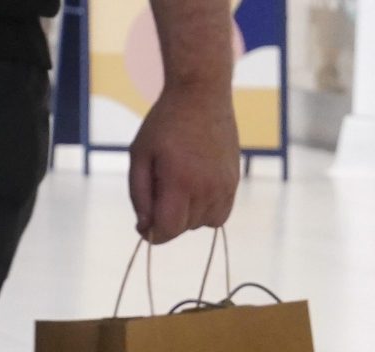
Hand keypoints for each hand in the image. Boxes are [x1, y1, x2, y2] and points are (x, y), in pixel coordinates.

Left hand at [128, 83, 239, 243]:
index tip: (142, 224)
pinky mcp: (235, 180)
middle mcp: (208, 187)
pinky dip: (205, 211)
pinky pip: (221, 214)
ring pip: (202, 224)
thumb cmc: (163, 125)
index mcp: (181, 181)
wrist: (201, 94)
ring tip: (176, 188)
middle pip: (183, 228)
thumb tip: (145, 226)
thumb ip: (139, 196)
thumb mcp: (138, 157)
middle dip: (166, 220)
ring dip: (186, 216)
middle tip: (158, 190)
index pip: (168, 231)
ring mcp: (226, 184)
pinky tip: (193, 191)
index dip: (151, 234)